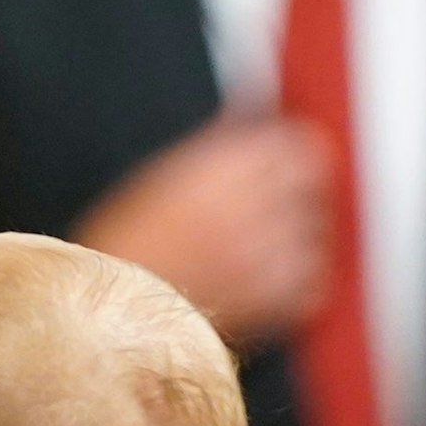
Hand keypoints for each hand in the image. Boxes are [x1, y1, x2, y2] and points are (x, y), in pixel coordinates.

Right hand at [72, 115, 331, 342]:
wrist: (111, 316)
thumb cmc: (121, 250)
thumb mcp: (155, 179)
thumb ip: (213, 142)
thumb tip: (246, 110)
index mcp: (222, 167)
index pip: (295, 142)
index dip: (289, 153)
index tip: (283, 164)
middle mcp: (252, 204)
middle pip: (311, 184)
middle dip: (294, 194)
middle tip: (268, 210)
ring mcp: (267, 252)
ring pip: (314, 233)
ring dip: (294, 240)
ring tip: (255, 252)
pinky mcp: (272, 298)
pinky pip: (310, 283)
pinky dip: (295, 283)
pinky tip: (261, 283)